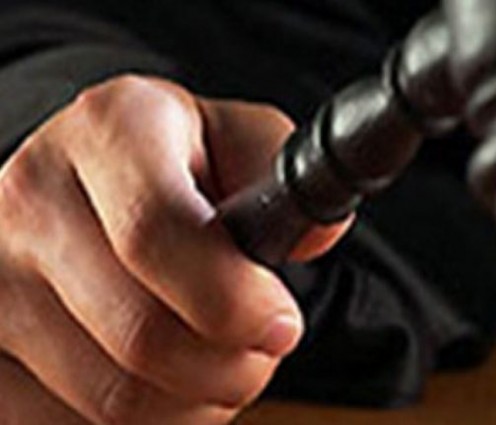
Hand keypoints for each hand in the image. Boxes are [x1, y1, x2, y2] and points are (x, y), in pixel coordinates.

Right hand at [0, 75, 350, 423]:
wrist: (89, 189)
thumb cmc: (175, 165)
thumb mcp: (233, 139)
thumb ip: (281, 170)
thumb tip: (314, 235)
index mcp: (108, 131)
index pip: (156, 232)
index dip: (234, 298)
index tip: (279, 322)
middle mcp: (30, 199)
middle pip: (143, 336)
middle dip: (231, 367)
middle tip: (259, 350)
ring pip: (114, 401)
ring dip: (194, 402)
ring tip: (214, 361)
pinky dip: (146, 423)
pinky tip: (161, 379)